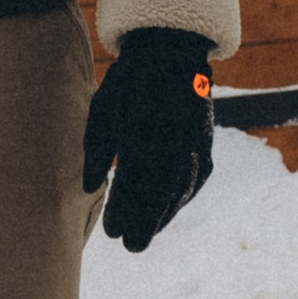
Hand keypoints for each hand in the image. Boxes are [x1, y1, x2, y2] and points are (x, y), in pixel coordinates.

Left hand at [82, 26, 214, 251]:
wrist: (171, 52)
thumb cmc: (128, 83)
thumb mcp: (103, 110)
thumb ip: (98, 150)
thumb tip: (91, 188)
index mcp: (147, 135)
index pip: (135, 185)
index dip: (124, 211)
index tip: (111, 233)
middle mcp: (176, 143)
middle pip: (161, 193)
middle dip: (146, 222)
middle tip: (132, 247)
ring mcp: (196, 143)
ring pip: (181, 188)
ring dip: (165, 215)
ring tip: (146, 234)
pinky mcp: (206, 141)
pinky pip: (196, 178)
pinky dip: (182, 197)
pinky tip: (169, 210)